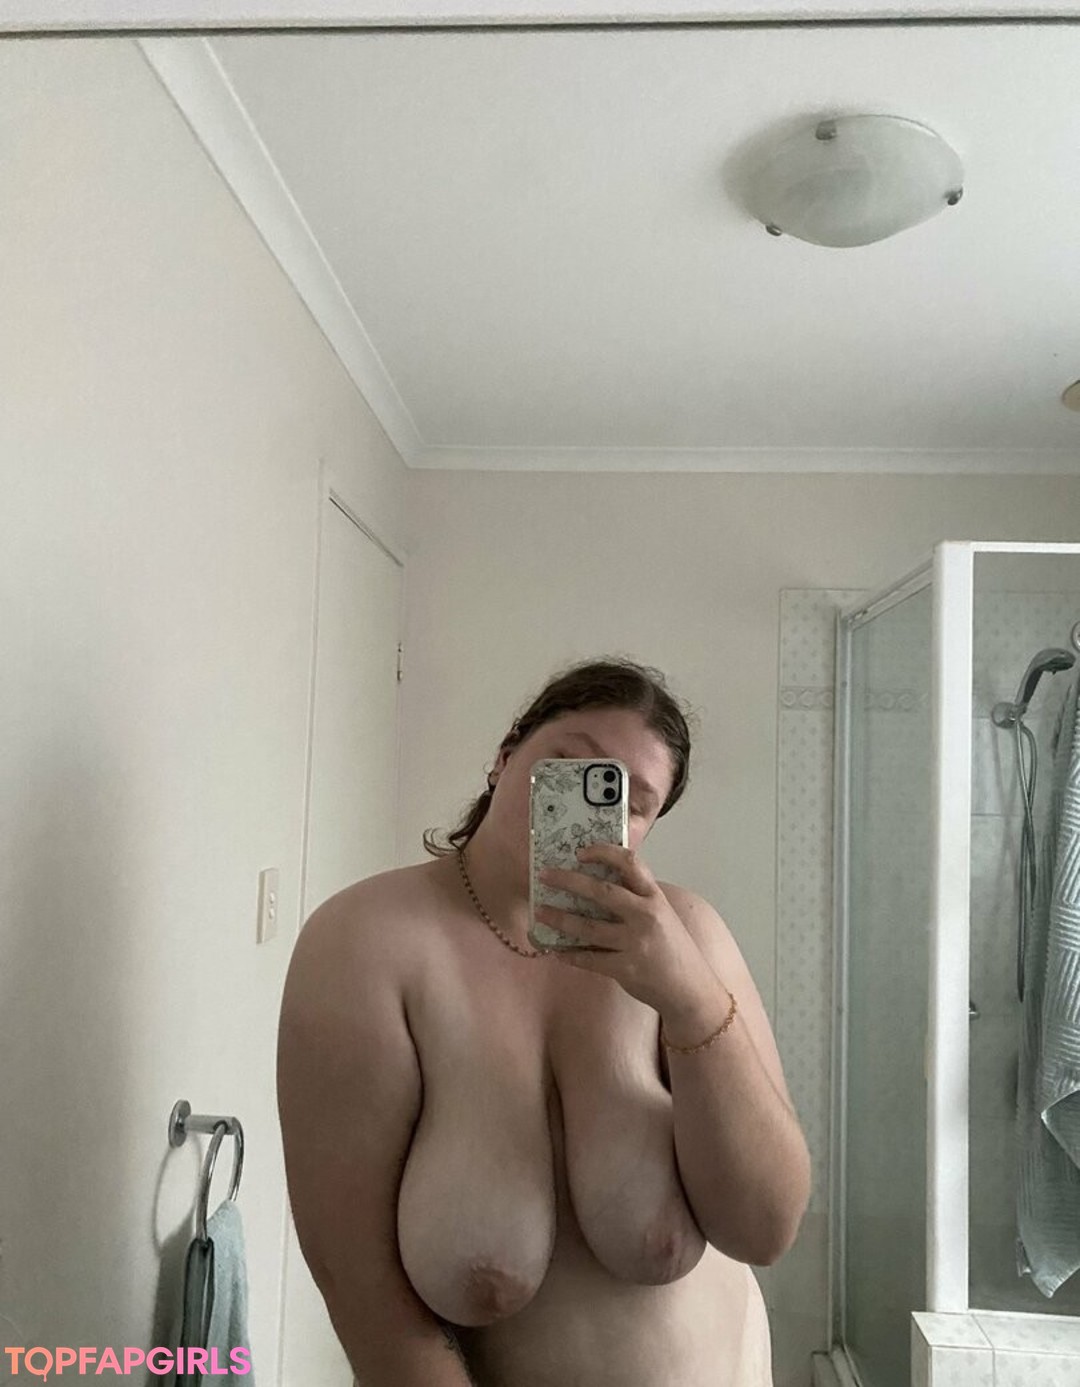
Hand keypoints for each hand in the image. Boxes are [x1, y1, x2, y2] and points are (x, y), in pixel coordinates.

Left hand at [534, 844, 715, 1017]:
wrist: (691, 990)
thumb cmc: (673, 949)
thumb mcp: (662, 915)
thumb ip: (637, 899)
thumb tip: (597, 884)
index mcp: (655, 897)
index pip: (630, 863)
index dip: (603, 852)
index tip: (580, 852)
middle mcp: (646, 915)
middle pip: (602, 891)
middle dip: (569, 881)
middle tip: (545, 876)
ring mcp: (636, 943)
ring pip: (588, 927)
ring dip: (559, 919)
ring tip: (539, 912)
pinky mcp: (626, 968)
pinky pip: (589, 959)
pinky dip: (569, 954)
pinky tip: (554, 950)